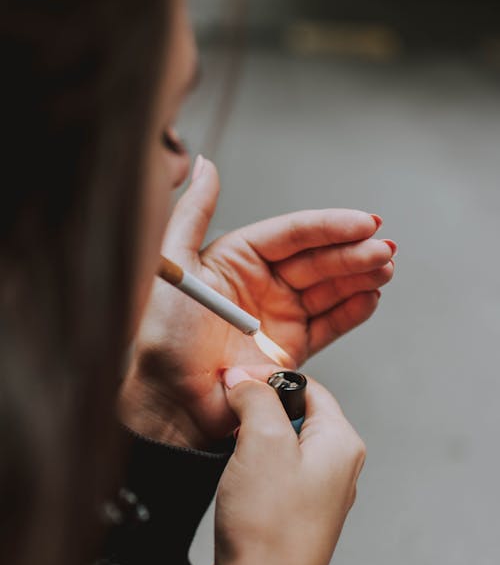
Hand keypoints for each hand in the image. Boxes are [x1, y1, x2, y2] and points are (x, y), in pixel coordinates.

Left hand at [120, 157, 394, 445]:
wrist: (169, 401)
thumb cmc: (162, 336)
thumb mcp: (172, 266)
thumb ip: (192, 213)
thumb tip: (206, 163)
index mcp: (238, 258)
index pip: (293, 234)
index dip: (329, 226)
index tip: (364, 222)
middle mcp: (263, 283)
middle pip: (318, 260)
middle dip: (353, 253)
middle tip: (384, 249)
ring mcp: (280, 316)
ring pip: (330, 289)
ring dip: (361, 276)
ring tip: (385, 268)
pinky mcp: (292, 349)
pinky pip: (330, 325)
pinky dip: (353, 311)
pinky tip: (371, 297)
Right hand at [206, 366, 365, 564]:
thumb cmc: (268, 525)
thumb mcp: (263, 442)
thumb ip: (257, 399)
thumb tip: (244, 380)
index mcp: (341, 443)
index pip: (309, 387)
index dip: (270, 379)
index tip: (236, 382)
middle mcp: (337, 466)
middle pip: (296, 413)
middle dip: (259, 409)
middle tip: (229, 415)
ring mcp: (318, 492)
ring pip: (282, 442)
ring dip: (252, 438)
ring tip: (232, 450)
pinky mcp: (295, 512)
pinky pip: (275, 472)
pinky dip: (253, 465)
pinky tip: (235, 476)